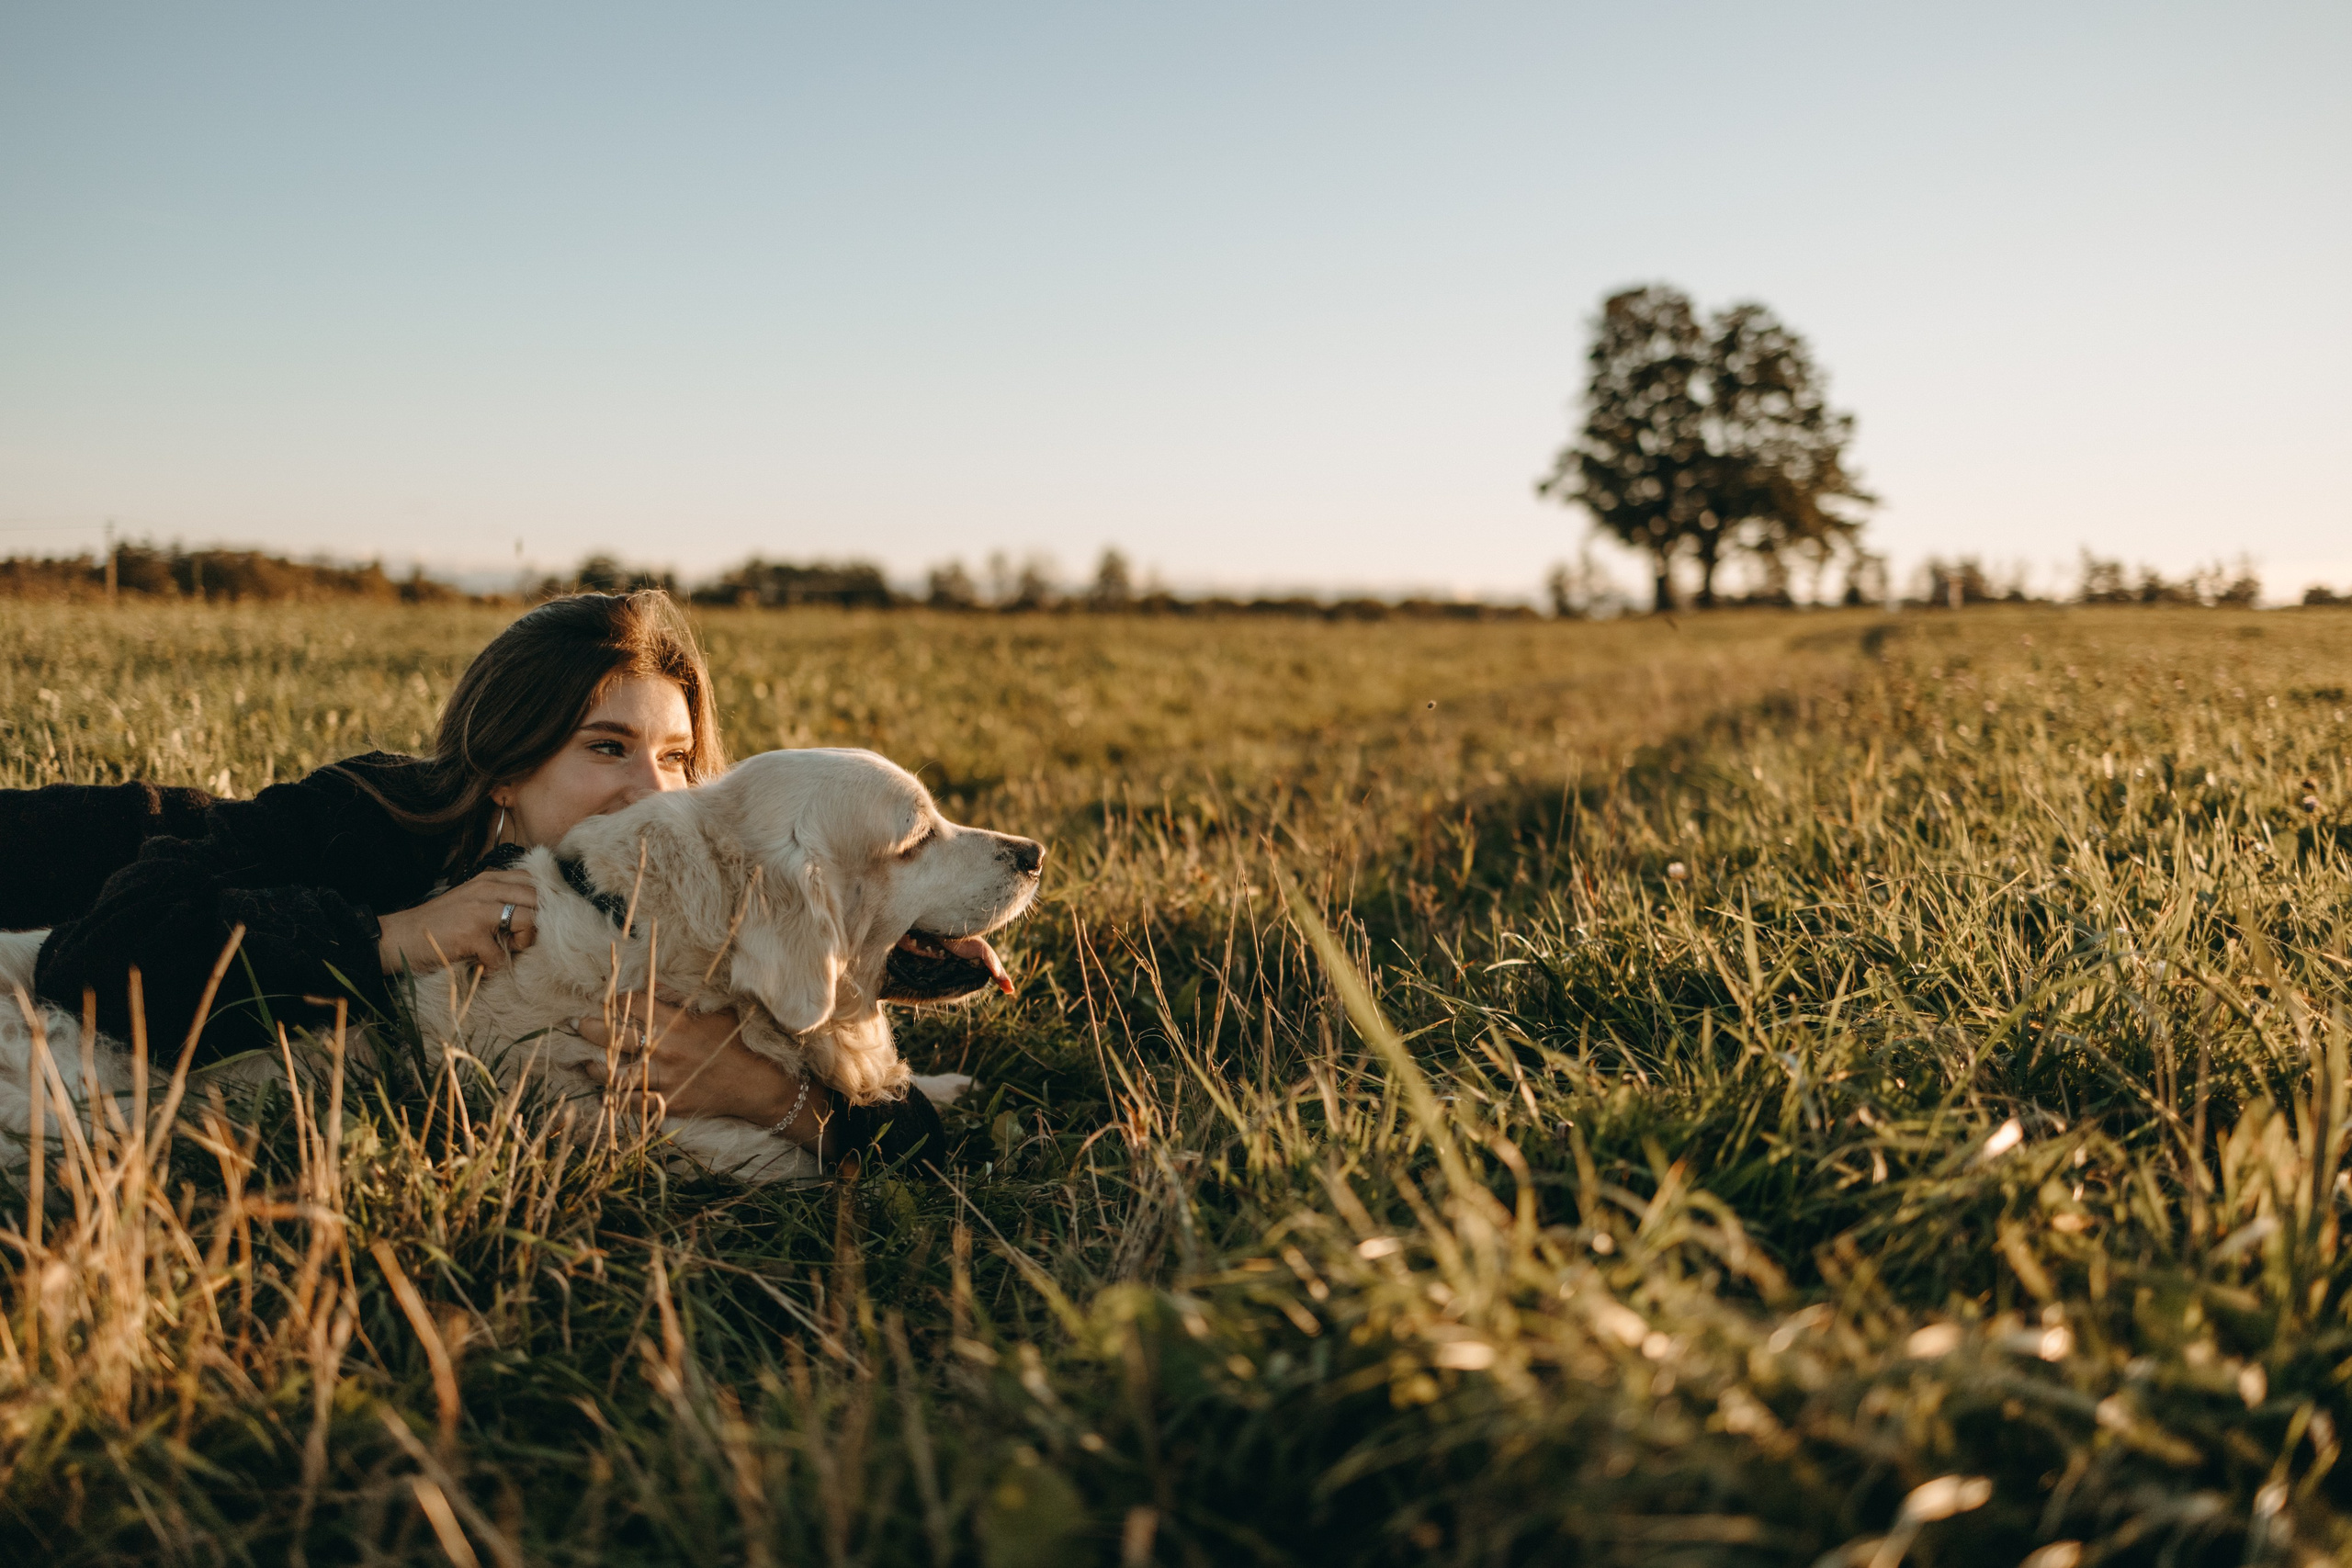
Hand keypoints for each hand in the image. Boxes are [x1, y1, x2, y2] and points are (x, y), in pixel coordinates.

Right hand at [378, 869, 537, 975]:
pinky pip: (502, 954)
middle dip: (539, 922)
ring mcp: (479, 909)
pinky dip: (496, 966)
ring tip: (505, 949)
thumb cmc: (439, 924)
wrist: (400, 937)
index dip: (544, 901)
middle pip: (538, 899)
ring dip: (524, 941)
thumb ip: (500, 899)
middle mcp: (487, 888)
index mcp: (489, 879)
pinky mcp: (471, 933)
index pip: (534, 880)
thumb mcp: (472, 901)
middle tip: (520, 939)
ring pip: (529, 920)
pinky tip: (483, 964)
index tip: (536, 920)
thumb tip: (537, 912)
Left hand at [576, 988, 828, 1144]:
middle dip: (591, 1029)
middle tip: (577, 1025)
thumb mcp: (715, 1012)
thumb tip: (653, 985)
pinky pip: (633, 1105)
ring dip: (597, 1068)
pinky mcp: (669, 1103)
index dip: (616, 1000)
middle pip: (616, 1038)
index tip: (605, 1000)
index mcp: (678, 1024)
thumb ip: (682, 999)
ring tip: (585, 1063)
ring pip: (617, 1075)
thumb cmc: (735, 1043)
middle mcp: (667, 1050)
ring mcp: (666, 1079)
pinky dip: (615, 1101)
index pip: (635, 1005)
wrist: (755, 1085)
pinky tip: (604, 1096)